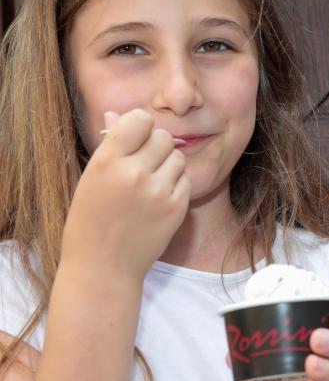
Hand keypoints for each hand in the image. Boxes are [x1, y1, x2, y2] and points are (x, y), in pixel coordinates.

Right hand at [62, 109, 188, 278]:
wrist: (103, 266)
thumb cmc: (91, 219)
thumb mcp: (91, 178)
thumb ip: (110, 145)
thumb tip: (117, 113)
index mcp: (107, 161)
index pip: (139, 119)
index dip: (140, 127)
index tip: (135, 139)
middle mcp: (134, 173)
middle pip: (164, 136)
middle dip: (156, 146)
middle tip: (143, 164)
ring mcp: (158, 191)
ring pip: (178, 157)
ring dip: (168, 165)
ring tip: (149, 183)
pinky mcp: (177, 207)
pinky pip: (185, 179)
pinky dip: (175, 184)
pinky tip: (158, 199)